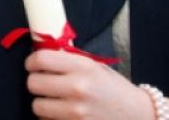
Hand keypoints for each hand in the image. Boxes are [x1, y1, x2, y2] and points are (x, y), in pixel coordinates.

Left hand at [25, 49, 152, 119]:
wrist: (136, 115)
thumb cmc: (113, 88)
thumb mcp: (93, 66)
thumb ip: (68, 60)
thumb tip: (39, 54)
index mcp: (82, 66)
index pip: (41, 59)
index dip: (32, 61)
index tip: (34, 64)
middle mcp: (77, 88)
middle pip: (33, 83)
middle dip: (35, 82)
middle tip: (43, 82)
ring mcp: (75, 112)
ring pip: (37, 106)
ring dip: (42, 103)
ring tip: (54, 100)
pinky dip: (51, 118)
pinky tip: (62, 113)